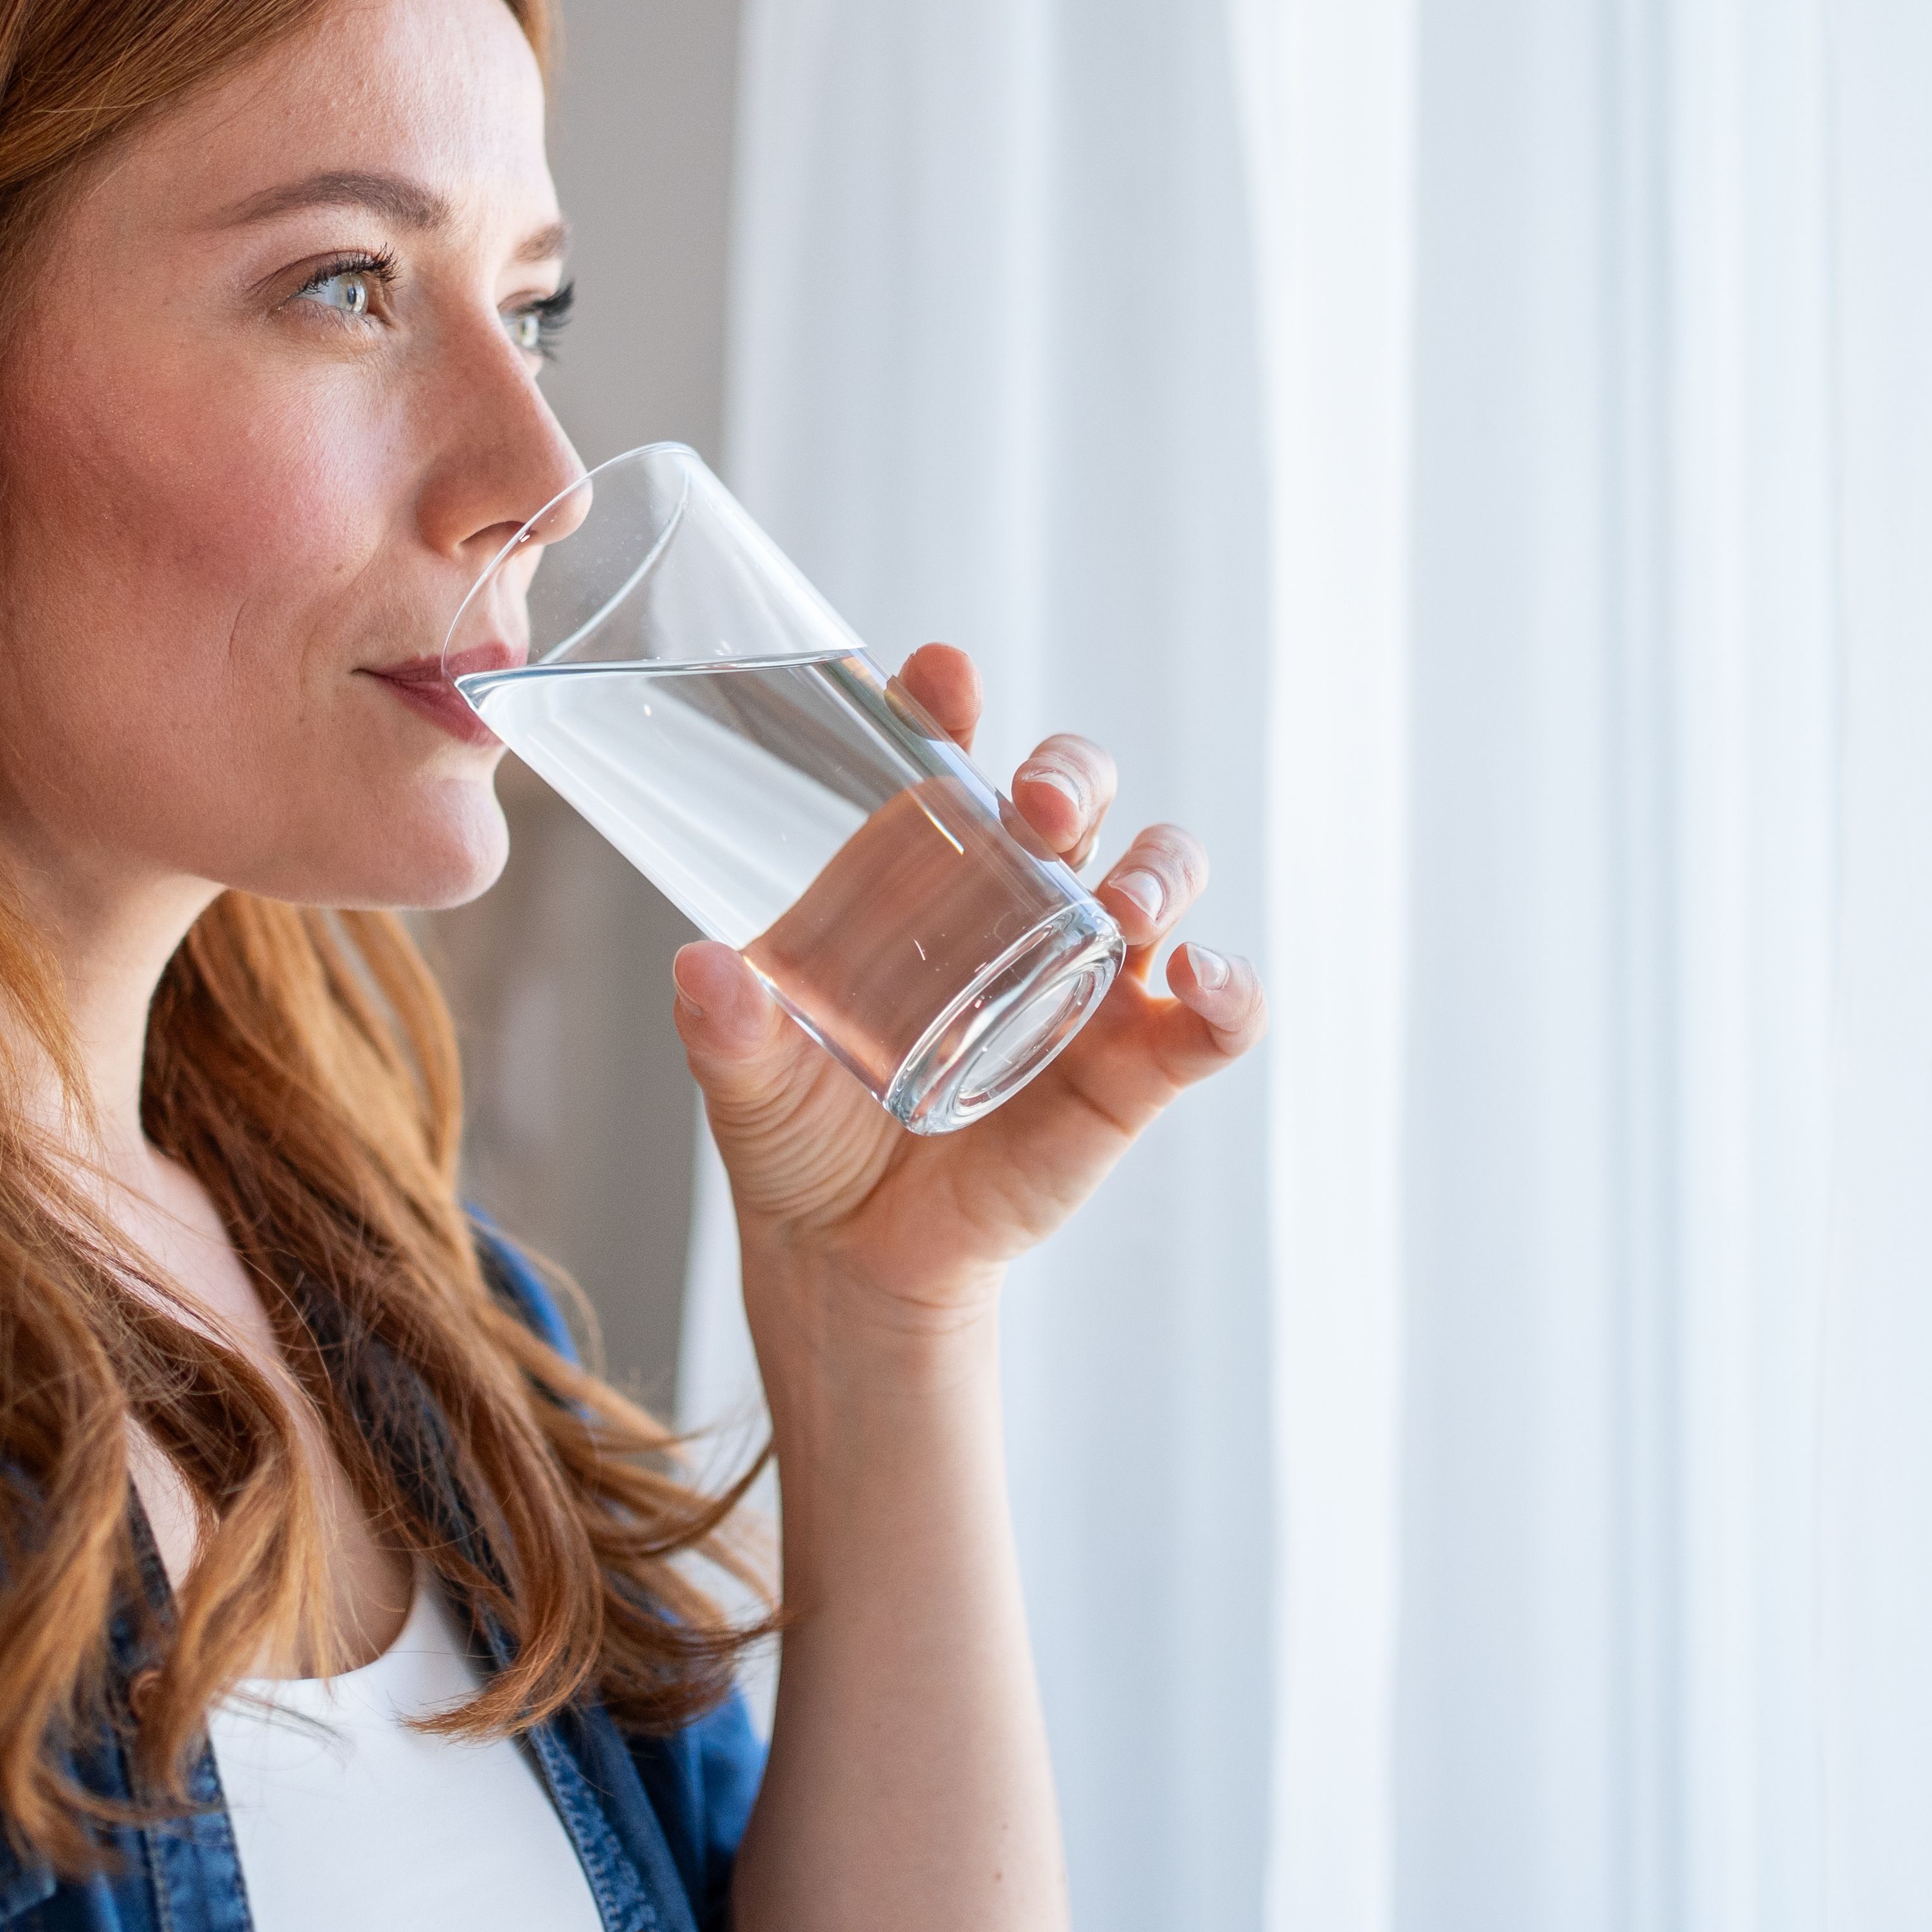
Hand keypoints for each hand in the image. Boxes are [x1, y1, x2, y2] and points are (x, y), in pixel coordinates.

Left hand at [669, 642, 1263, 1321]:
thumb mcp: (747, 1077)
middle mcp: (1018, 902)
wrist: (848, 1254)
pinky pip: (1210, 1016)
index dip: (951, 704)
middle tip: (1039, 806)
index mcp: (923, 870)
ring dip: (1162, 868)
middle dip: (1074, 774)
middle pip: (1078, 795)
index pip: (951, 754)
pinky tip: (1203, 981)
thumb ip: (725, 1029)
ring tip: (1132, 901)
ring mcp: (1086, 978)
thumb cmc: (800, 1130)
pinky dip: (1229, 989)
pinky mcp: (1134, 1067)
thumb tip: (702, 968)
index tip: (941, 677)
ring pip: (1160, 877)